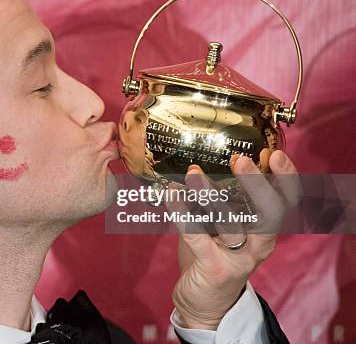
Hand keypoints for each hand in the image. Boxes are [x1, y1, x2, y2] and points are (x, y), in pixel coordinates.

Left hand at [168, 150, 300, 328]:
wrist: (205, 303)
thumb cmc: (214, 254)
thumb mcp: (222, 225)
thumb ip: (219, 197)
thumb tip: (201, 159)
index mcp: (265, 229)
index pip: (286, 201)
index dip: (286, 178)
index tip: (275, 154)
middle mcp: (259, 244)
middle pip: (269, 212)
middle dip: (256, 184)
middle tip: (240, 160)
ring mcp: (239, 258)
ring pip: (231, 224)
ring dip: (212, 196)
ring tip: (195, 173)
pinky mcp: (215, 269)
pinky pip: (198, 238)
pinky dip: (183, 214)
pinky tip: (171, 194)